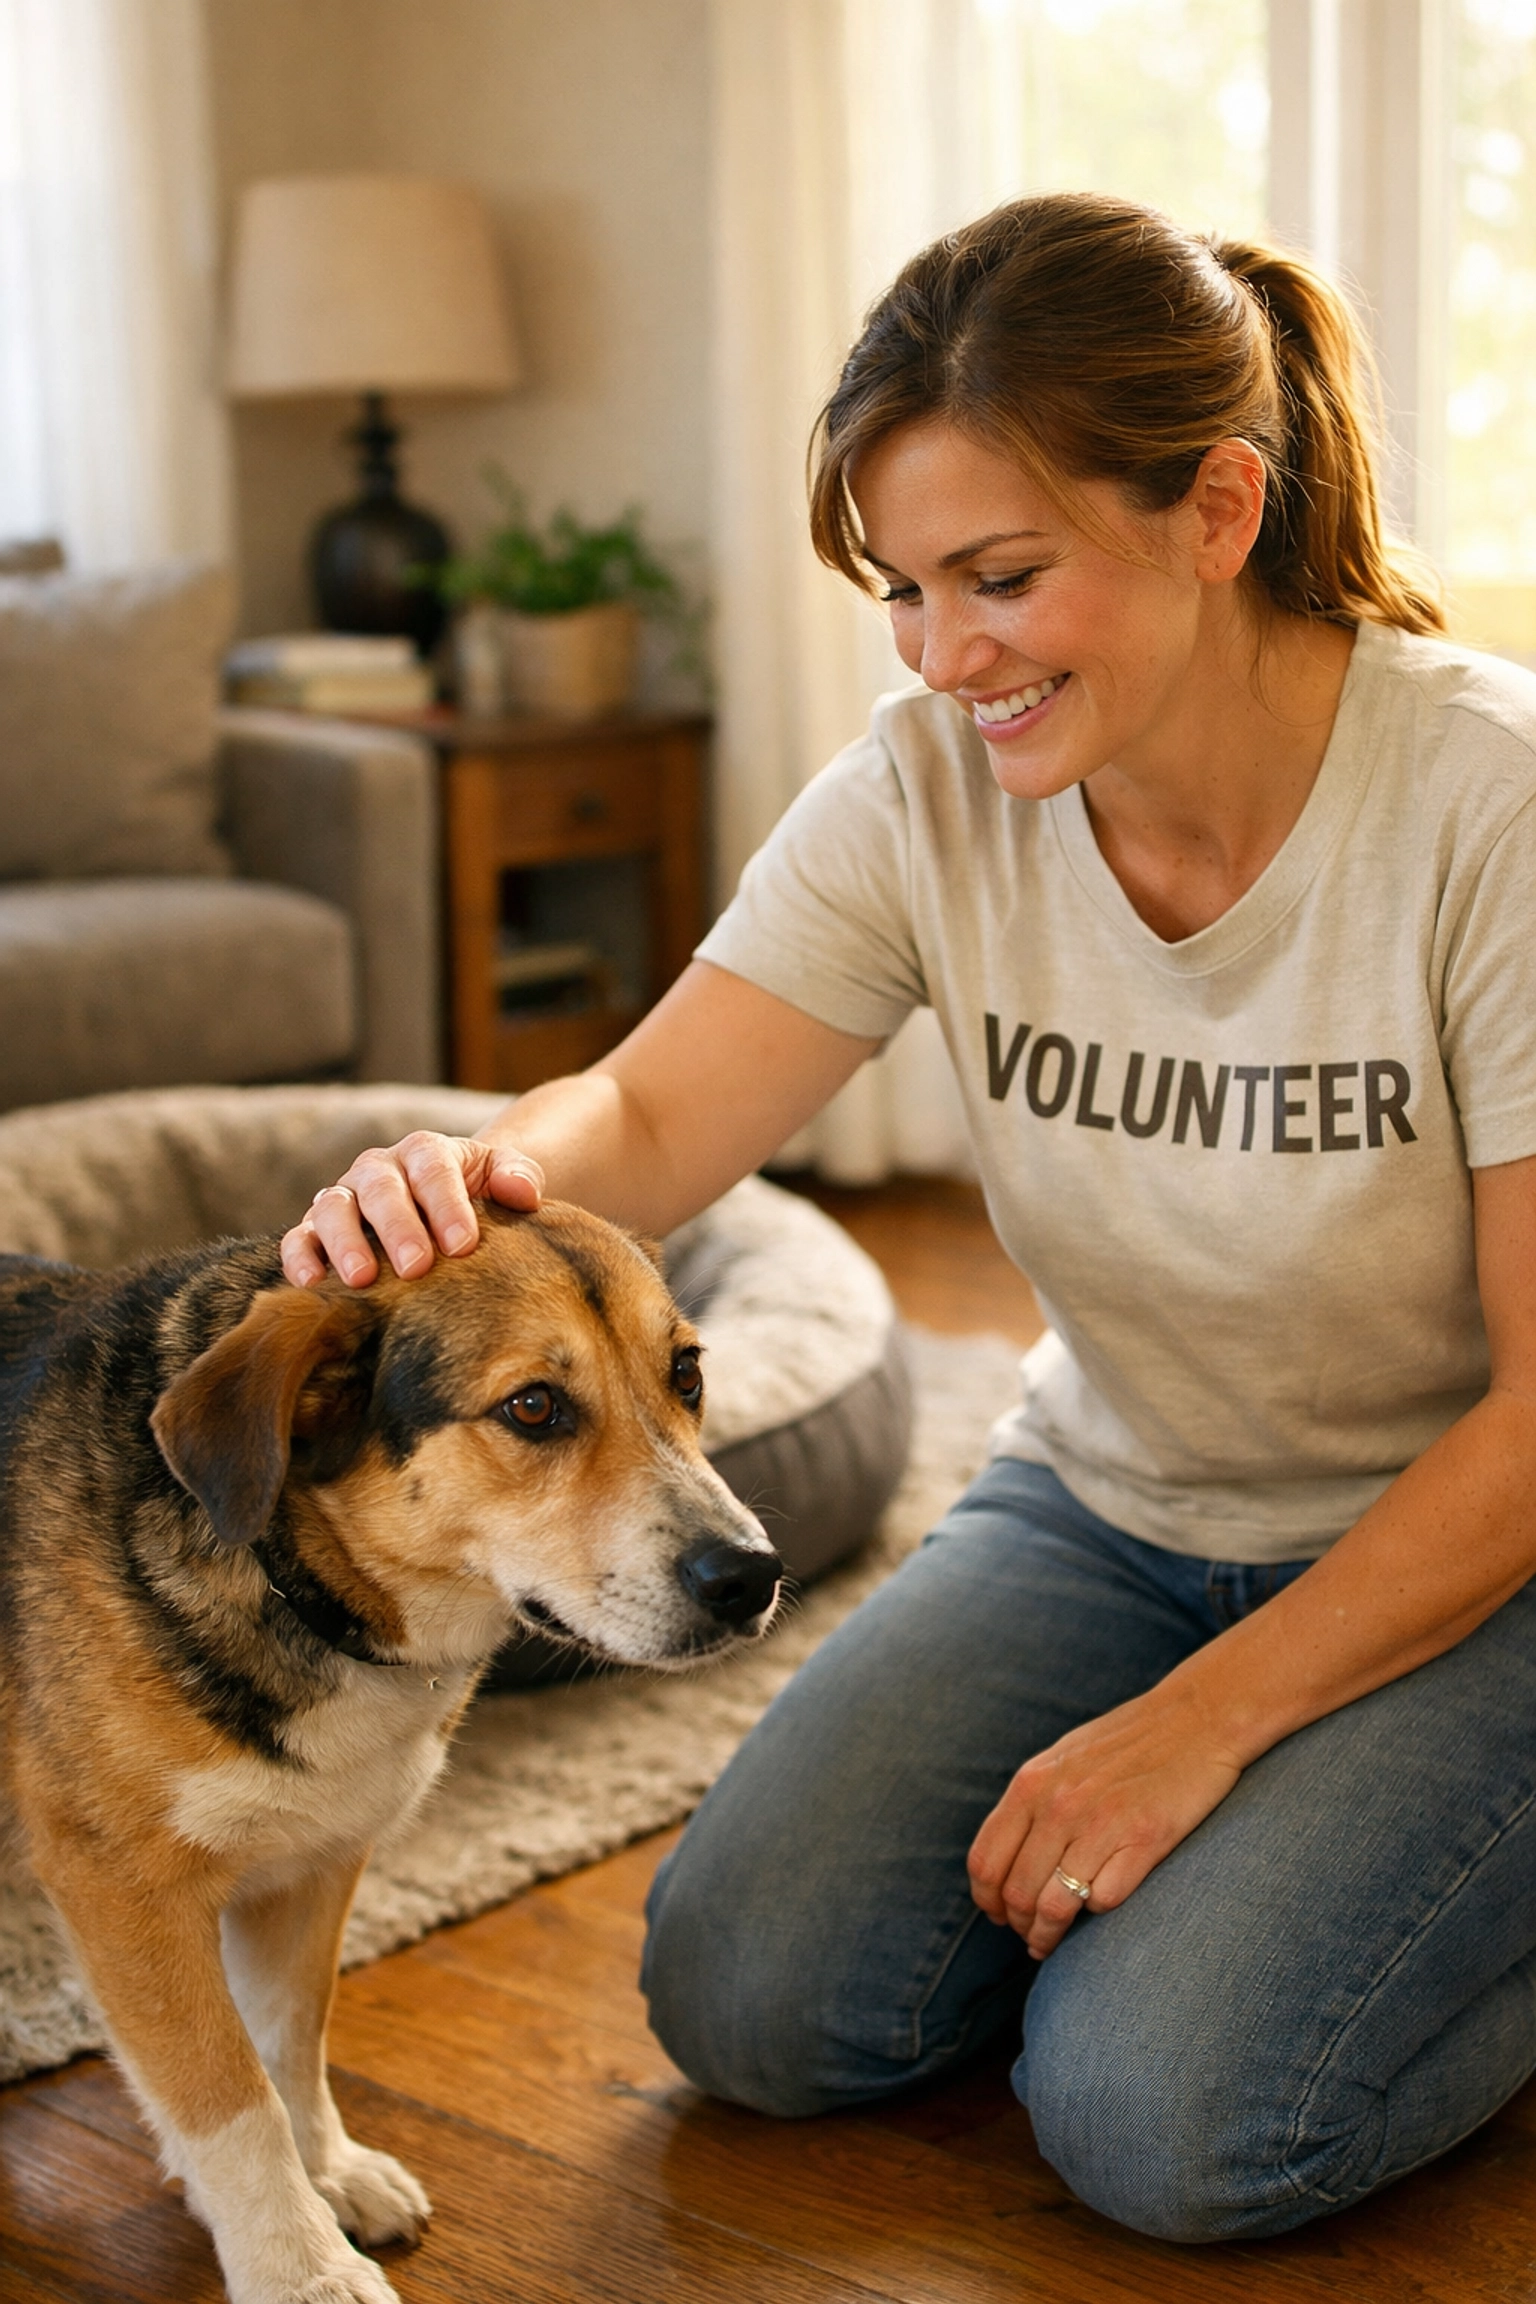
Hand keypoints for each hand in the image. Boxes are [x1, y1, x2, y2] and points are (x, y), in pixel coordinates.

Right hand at [280, 1133, 544, 1288]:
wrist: (450, 1205)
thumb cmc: (479, 1196)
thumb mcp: (503, 1177)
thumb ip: (518, 1176)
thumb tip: (522, 1192)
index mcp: (425, 1151)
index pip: (432, 1168)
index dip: (446, 1204)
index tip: (463, 1244)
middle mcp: (378, 1169)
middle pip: (381, 1189)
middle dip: (398, 1227)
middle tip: (416, 1267)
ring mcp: (345, 1197)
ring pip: (333, 1208)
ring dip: (345, 1242)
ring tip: (362, 1279)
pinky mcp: (318, 1229)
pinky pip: (300, 1237)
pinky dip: (299, 1256)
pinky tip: (312, 1283)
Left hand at [966, 1686, 1242, 1961]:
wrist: (1198, 1716)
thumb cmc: (1130, 1741)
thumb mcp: (1063, 1759)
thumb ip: (1032, 1802)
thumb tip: (1004, 1858)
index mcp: (1032, 1783)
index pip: (986, 1862)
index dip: (988, 1901)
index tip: (1000, 1916)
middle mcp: (1059, 1805)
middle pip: (1017, 1892)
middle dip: (1020, 1926)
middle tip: (1031, 1938)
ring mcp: (1101, 1823)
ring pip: (1055, 1906)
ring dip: (1050, 1935)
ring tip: (1053, 1943)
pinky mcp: (1145, 1840)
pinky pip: (1105, 1900)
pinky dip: (1099, 1912)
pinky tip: (1102, 1904)